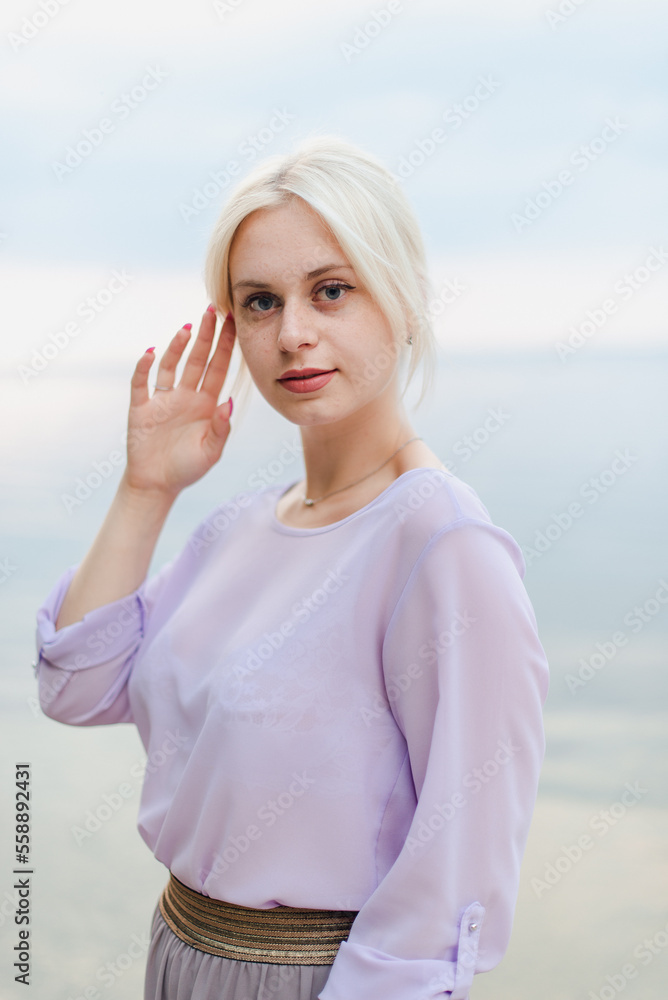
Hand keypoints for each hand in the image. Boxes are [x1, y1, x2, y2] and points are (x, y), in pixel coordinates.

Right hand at [122, 306, 235, 498]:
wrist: (156, 485)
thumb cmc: (187, 469)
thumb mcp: (210, 452)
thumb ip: (221, 428)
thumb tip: (228, 402)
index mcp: (206, 405)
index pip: (218, 369)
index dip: (225, 346)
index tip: (232, 323)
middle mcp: (186, 397)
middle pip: (197, 360)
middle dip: (206, 336)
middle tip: (213, 310)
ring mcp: (163, 400)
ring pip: (171, 366)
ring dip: (177, 347)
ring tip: (187, 328)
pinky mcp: (141, 408)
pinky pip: (141, 384)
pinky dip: (143, 367)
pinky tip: (149, 352)